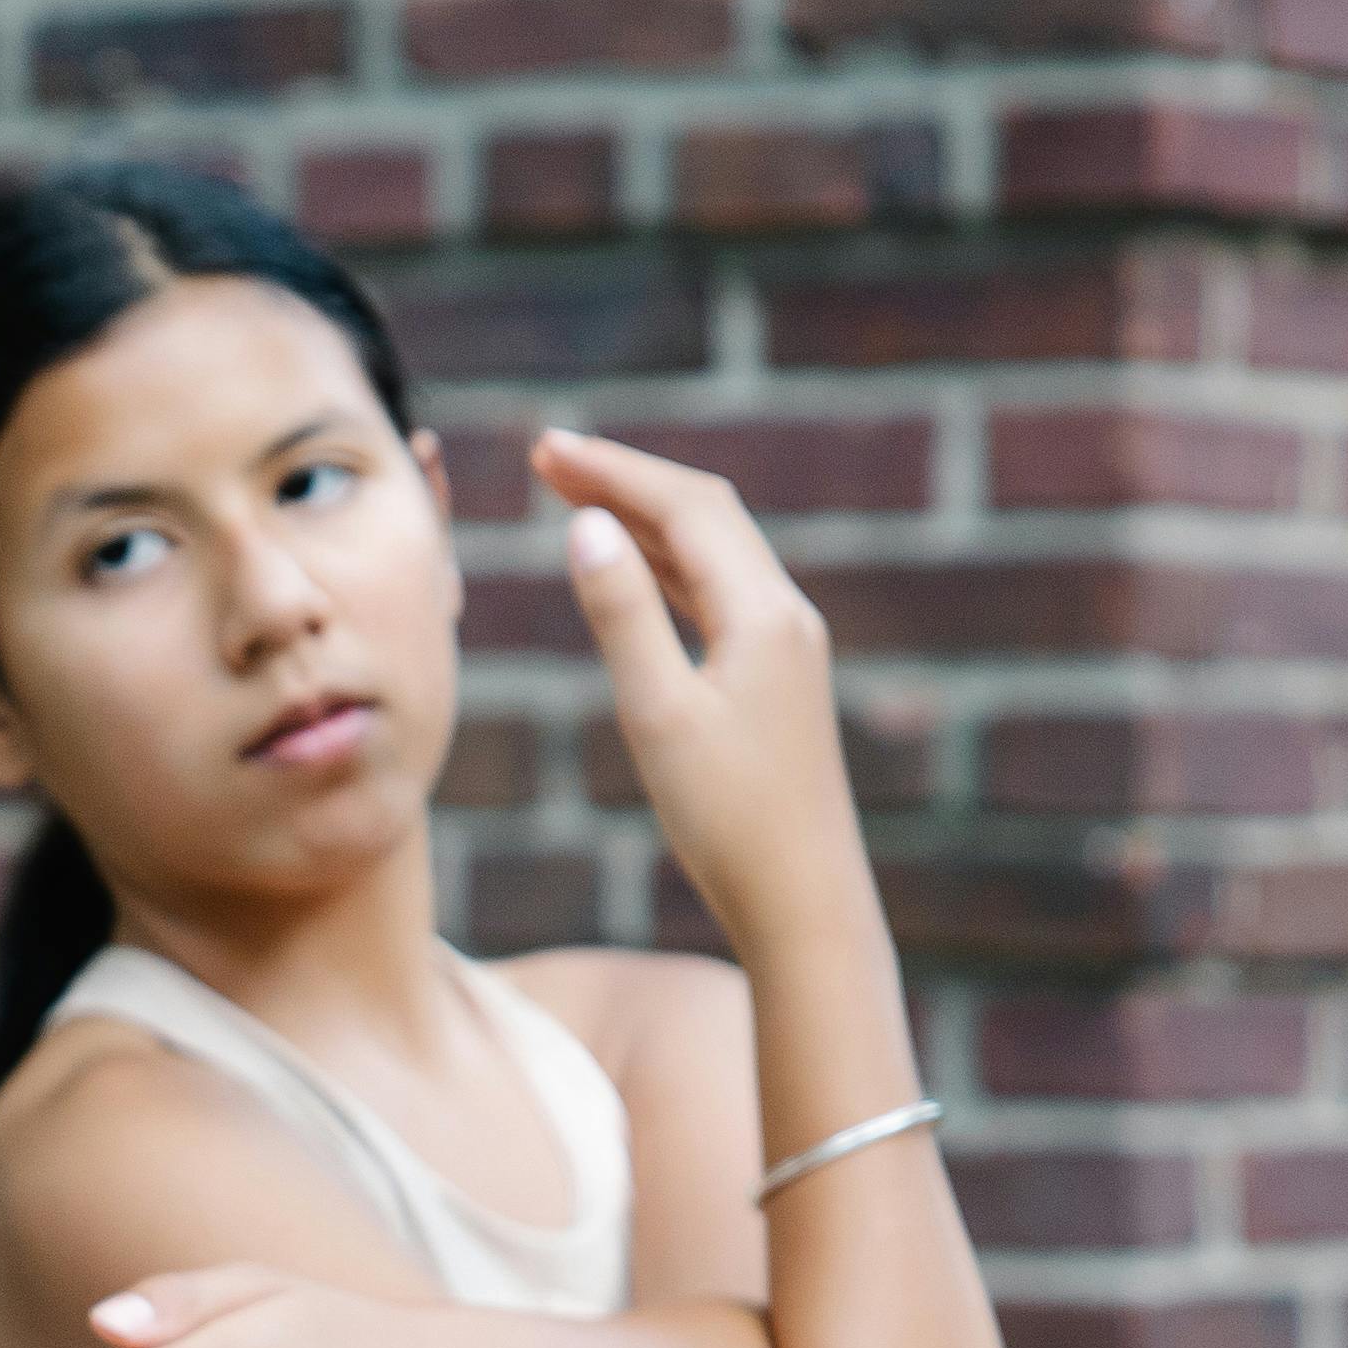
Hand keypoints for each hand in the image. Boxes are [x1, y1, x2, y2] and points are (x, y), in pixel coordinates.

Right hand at [533, 427, 864, 948]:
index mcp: (762, 613)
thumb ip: (623, 616)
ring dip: (645, 517)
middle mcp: (785, 615)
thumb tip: (591, 528)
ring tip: (575, 495)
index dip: (615, 470)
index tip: (545, 448)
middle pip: (706, 514)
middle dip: (628, 479)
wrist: (803, 899)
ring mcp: (786, 645)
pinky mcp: (776, 677)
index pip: (687, 508)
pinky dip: (667, 563)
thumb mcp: (658, 714)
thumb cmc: (728, 818)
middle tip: (547, 458)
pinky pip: (718, 592)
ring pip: (712, 552)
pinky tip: (632, 564)